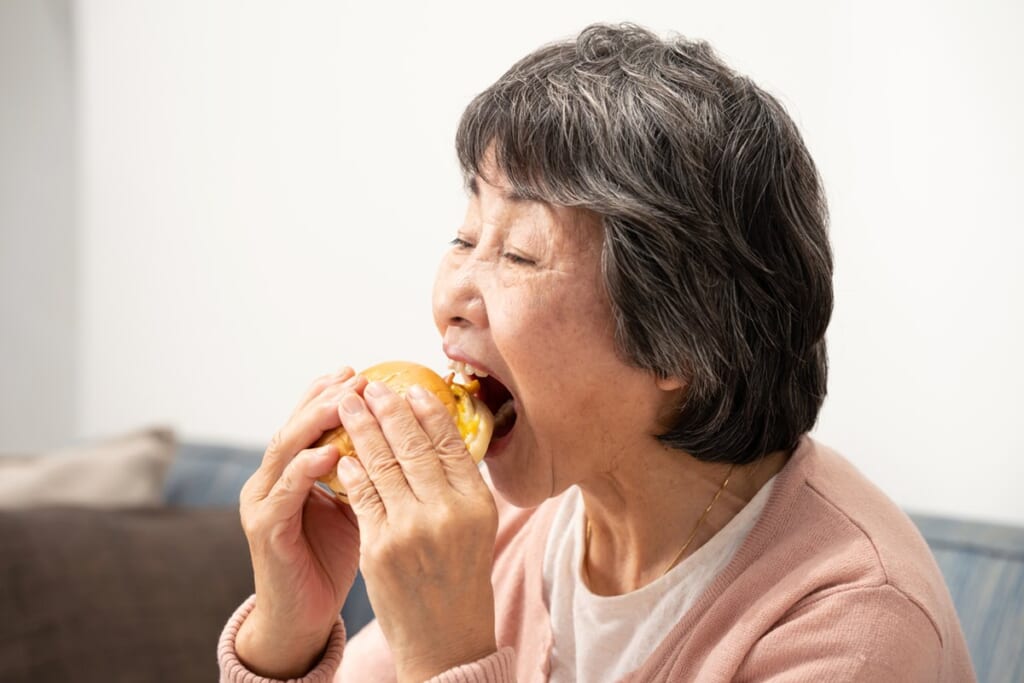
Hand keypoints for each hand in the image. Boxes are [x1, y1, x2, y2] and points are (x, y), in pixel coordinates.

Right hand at [235, 368, 367, 677]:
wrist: (303, 616)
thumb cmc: (333, 558)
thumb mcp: (356, 506)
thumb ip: (367, 472)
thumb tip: (410, 438)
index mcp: (290, 471)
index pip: (308, 421)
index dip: (329, 394)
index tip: (360, 371)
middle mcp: (269, 479)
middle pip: (295, 425)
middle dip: (325, 398)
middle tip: (355, 376)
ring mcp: (261, 502)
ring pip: (285, 448)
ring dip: (315, 421)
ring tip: (344, 400)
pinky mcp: (264, 529)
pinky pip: (285, 491)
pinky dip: (306, 468)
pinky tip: (329, 451)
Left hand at [335, 380, 498, 682]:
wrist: (446, 641)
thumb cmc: (462, 581)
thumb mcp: (476, 528)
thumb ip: (458, 486)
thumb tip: (435, 436)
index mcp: (476, 504)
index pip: (450, 444)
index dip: (428, 412)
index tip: (412, 389)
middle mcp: (446, 513)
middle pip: (413, 447)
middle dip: (388, 410)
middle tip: (371, 385)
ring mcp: (410, 530)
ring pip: (382, 465)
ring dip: (361, 429)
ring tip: (347, 405)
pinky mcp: (379, 548)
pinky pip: (362, 497)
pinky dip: (351, 471)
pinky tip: (344, 454)